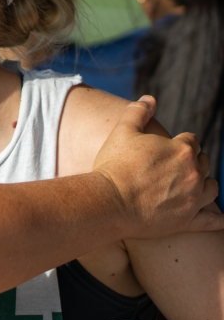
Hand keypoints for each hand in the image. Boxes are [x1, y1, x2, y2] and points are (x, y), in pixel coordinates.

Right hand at [92, 96, 222, 237]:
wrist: (107, 202)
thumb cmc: (113, 166)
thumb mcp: (122, 132)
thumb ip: (138, 112)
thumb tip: (150, 99)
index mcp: (181, 149)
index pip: (191, 140)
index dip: (180, 143)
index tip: (167, 149)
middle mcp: (194, 173)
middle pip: (203, 162)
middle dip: (192, 162)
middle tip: (174, 167)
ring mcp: (193, 198)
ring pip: (211, 188)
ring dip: (205, 184)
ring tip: (193, 186)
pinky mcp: (187, 221)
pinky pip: (211, 221)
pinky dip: (219, 220)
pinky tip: (222, 220)